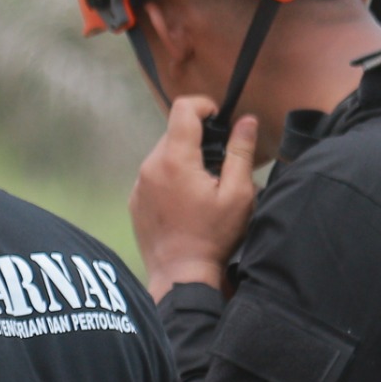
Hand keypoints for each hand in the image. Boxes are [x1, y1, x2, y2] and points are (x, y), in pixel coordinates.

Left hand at [129, 96, 256, 299]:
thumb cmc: (213, 237)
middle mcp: (150, 166)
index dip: (205, 105)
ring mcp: (139, 184)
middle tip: (220, 166)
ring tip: (204, 189)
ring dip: (185, 161)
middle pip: (174, 133)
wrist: (181, 276)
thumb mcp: (238, 193)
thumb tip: (245, 121)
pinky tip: (187, 204)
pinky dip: (171, 179)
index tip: (220, 119)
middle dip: (199, 140)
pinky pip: (154, 176)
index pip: (183, 108)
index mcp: (175, 159)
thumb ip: (240, 152)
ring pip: (164, 155)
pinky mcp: (135, 200)